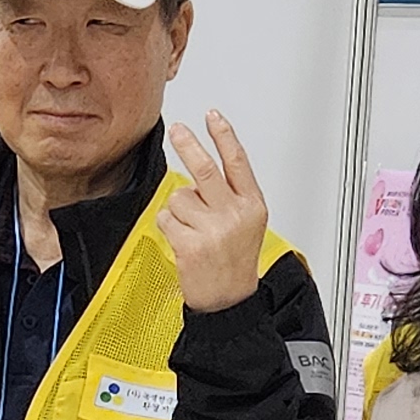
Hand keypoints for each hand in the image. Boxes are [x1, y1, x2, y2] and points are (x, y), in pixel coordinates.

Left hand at [159, 113, 268, 314]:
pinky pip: (167, 219)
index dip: (224, 135)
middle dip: (188, 144)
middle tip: (177, 130)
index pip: (237, 162)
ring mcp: (212, 230)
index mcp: (252, 206)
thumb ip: (233, 196)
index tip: (212, 116)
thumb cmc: (236, 262)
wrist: (229, 302)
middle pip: (204, 169)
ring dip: (178, 210)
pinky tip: (183, 241)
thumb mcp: (249, 224)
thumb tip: (204, 170)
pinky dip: (169, 227)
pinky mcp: (190, 244)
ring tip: (191, 229)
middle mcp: (234, 215)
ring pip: (179, 197)